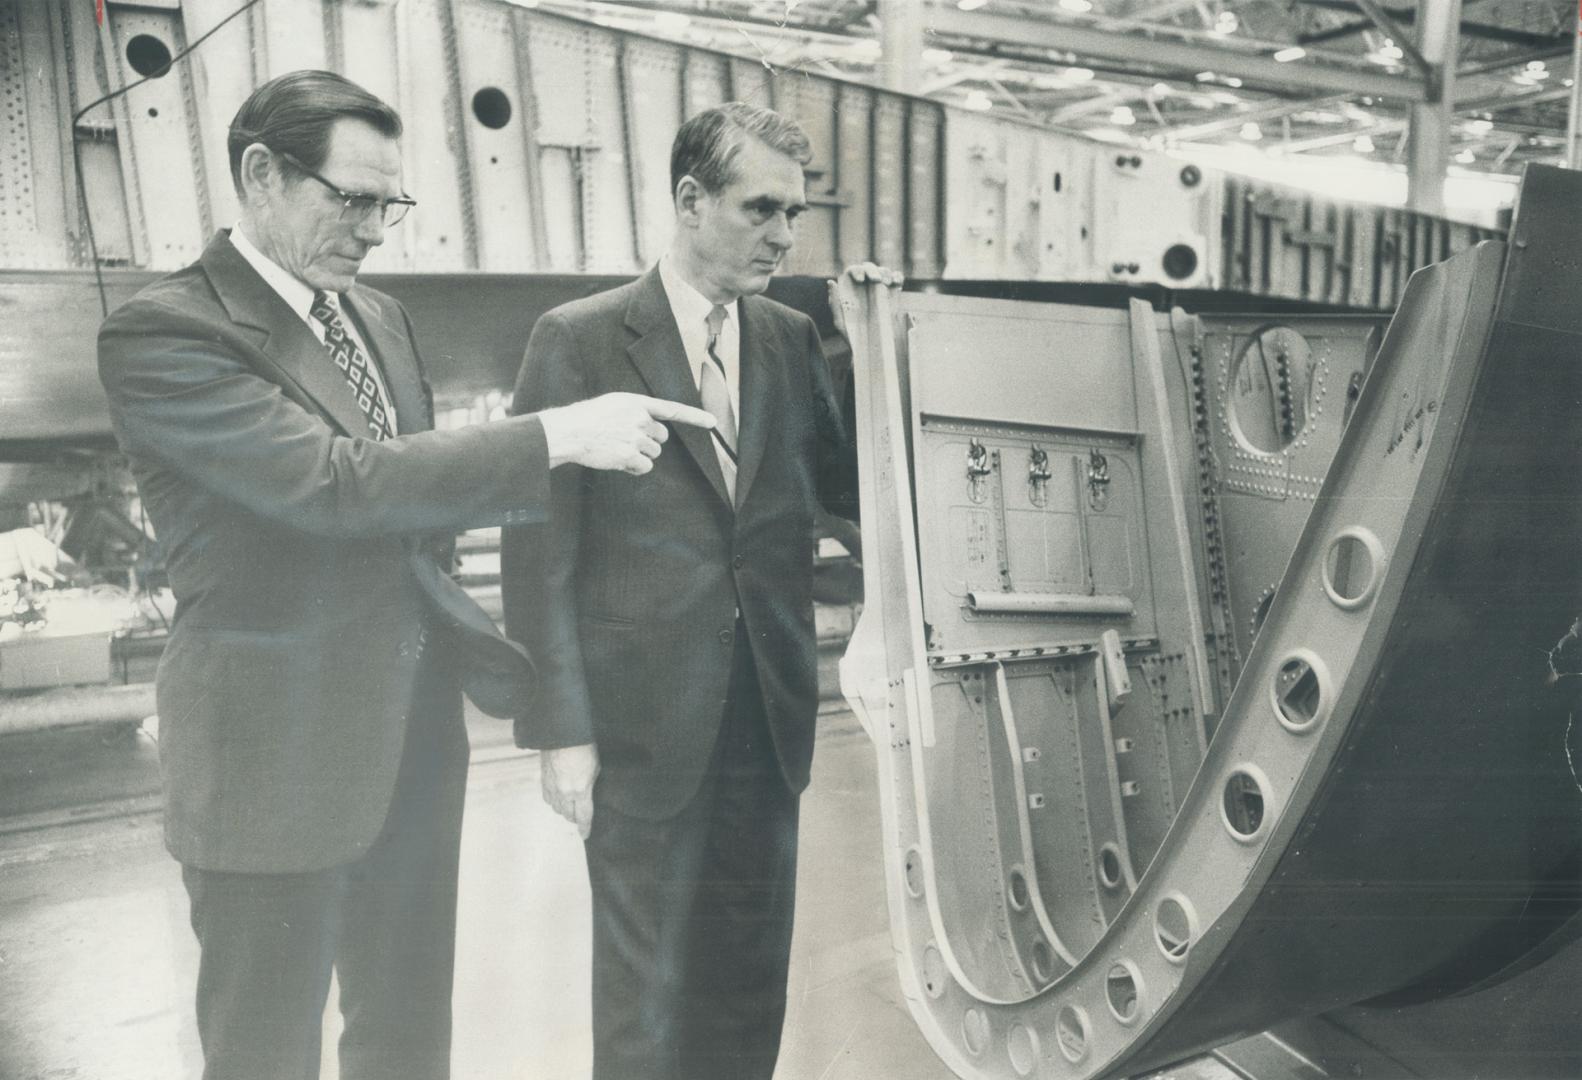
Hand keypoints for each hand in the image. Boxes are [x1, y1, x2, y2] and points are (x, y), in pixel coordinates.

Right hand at [539, 393, 714, 473]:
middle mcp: (639, 418)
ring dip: (640, 455)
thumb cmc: (587, 419)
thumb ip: (633, 412)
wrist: (569, 431)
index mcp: (636, 403)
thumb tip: (649, 429)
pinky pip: (644, 467)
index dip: (694, 417)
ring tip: (617, 449)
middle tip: (627, 441)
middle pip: (661, 437)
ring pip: (653, 453)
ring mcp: (635, 437)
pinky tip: (618, 461)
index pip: (672, 409)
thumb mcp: (612, 404)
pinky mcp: (629, 455)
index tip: (713, 423)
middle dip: (650, 442)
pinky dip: (635, 468)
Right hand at [541, 742, 599, 837]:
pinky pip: (548, 799)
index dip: (585, 827)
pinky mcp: (543, 780)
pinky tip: (558, 798)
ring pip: (557, 808)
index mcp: (581, 791)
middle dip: (575, 818)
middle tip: (579, 817)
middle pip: (569, 814)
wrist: (561, 734)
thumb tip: (587, 794)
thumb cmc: (583, 748)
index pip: (584, 816)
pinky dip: (553, 802)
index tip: (585, 835)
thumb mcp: (595, 768)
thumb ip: (590, 784)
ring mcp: (552, 787)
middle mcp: (564, 793)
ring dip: (564, 810)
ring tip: (569, 807)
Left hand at [827, 262, 903, 341]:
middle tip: (876, 280)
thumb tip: (831, 282)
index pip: (853, 271)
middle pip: (869, 268)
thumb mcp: (840, 322)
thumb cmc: (852, 336)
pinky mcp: (892, 294)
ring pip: (884, 271)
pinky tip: (896, 283)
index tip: (860, 280)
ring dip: (886, 273)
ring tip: (886, 284)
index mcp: (851, 289)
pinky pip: (896, 279)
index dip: (857, 271)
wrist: (872, 348)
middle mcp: (865, 286)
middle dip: (873, 270)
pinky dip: (897, 277)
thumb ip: (835, 303)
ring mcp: (879, 289)